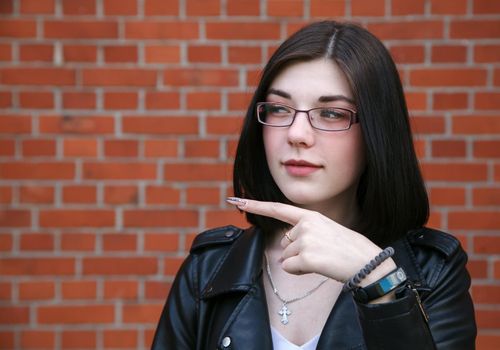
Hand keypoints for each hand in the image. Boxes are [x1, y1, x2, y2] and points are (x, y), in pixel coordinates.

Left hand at [227, 197, 395, 284]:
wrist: (367, 262)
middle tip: (322, 253)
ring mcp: (305, 240)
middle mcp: (305, 224)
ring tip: (323, 259)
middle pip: (284, 244)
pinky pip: (289, 268)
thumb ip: (304, 231)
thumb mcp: (326, 231)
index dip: (255, 205)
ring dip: (301, 263)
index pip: (278, 209)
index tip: (236, 201)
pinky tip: (319, 267)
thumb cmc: (347, 249)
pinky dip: (300, 272)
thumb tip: (286, 244)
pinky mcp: (306, 256)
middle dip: (297, 252)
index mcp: (310, 216)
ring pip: (286, 257)